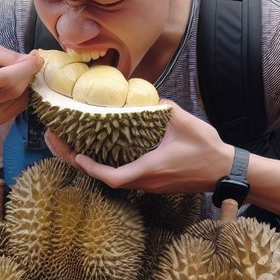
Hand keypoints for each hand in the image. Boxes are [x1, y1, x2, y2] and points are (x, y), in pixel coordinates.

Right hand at [0, 44, 41, 127]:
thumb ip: (4, 54)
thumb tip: (32, 59)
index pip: (4, 75)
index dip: (25, 65)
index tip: (36, 58)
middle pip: (12, 89)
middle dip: (28, 74)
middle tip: (36, 64)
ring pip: (17, 98)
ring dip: (27, 83)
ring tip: (25, 73)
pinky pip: (19, 107)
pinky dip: (24, 94)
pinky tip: (19, 87)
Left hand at [44, 100, 233, 192]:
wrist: (224, 171)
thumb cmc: (207, 150)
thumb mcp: (186, 124)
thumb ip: (164, 108)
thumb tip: (145, 94)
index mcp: (150, 169)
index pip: (114, 177)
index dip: (92, 169)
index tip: (76, 155)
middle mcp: (145, 181)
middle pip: (104, 179)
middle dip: (76, 161)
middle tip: (55, 141)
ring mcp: (148, 184)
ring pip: (111, 178)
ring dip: (86, 162)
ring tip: (67, 143)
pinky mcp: (152, 182)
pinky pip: (121, 175)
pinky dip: (102, 164)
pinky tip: (93, 150)